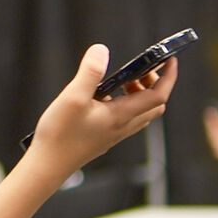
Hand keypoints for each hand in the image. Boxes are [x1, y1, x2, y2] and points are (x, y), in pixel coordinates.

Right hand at [27, 45, 174, 174]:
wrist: (48, 166)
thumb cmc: (60, 135)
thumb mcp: (73, 97)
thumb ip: (90, 72)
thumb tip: (101, 50)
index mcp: (121, 116)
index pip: (158, 95)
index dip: (168, 76)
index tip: (170, 59)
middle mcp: (123, 126)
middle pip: (154, 104)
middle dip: (156, 83)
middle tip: (144, 67)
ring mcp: (114, 134)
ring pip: (142, 112)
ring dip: (141, 93)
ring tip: (124, 78)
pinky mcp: (104, 137)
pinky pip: (127, 118)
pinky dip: (127, 102)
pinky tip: (106, 96)